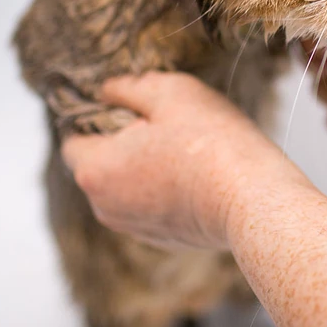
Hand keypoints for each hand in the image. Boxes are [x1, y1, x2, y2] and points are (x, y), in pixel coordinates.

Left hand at [62, 72, 310, 248]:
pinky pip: (151, 205)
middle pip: (100, 163)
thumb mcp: (170, 91)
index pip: (73, 138)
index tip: (131, 105)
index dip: (98, 116)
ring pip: (127, 185)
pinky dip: (165, 188)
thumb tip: (107, 89)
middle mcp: (104, 207)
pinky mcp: (163, 240)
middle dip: (124, 141)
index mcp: (95, 170)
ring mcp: (134, 228)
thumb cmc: (211, 143)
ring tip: (187, 147)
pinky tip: (198, 173)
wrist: (254, 202)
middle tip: (167, 123)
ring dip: (145, 165)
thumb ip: (128, 86)